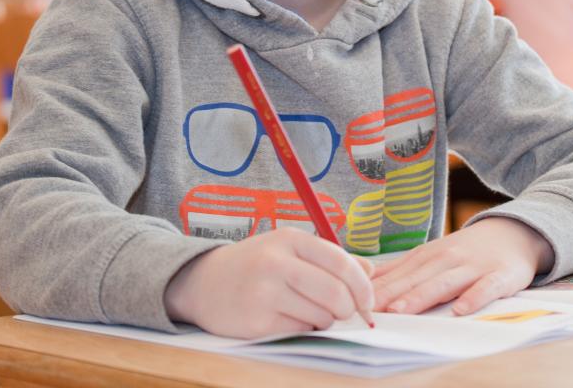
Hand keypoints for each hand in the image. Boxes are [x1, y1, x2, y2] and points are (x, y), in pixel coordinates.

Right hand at [164, 228, 374, 338]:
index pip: (341, 262)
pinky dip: (304, 329)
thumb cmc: (255, 264)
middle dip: (348, 309)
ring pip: (321, 317)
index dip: (363, 285)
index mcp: (290, 239)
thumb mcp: (289, 248)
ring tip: (307, 310)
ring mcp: (264, 294)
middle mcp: (276, 263)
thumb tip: (370, 272)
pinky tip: (287, 318)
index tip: (368, 301)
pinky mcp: (256, 323)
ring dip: (324, 320)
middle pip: (335, 294)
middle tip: (343, 312)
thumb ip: (331, 258)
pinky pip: (300, 332)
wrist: (202, 282)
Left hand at [371, 217, 552, 316]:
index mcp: (428, 256)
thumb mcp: (432, 254)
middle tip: (369, 309)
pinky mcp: (499, 276)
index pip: (398, 274)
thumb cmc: (467, 251)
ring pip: (444, 283)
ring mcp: (473, 267)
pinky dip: (473, 298)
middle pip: (415, 279)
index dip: (376, 289)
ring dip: (421, 296)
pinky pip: (486, 289)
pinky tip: (460, 310)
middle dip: (391, 294)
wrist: (514, 233)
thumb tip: (363, 278)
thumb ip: (401, 269)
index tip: (353, 300)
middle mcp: (447, 259)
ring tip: (401, 310)